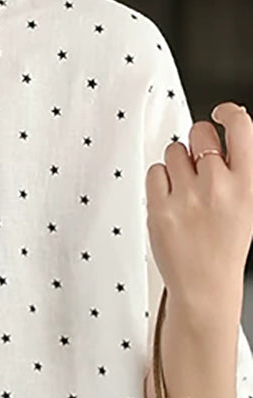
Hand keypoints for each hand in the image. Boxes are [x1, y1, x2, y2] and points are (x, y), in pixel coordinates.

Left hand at [146, 101, 252, 317]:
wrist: (204, 284)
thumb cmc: (224, 245)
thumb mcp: (248, 203)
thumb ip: (238, 168)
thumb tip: (228, 127)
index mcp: (246, 183)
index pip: (241, 126)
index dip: (227, 112)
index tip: (219, 113)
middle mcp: (218, 186)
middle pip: (199, 132)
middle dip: (196, 143)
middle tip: (196, 166)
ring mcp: (187, 197)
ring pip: (173, 151)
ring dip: (176, 164)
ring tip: (184, 190)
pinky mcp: (160, 209)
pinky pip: (154, 172)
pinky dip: (159, 181)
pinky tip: (170, 200)